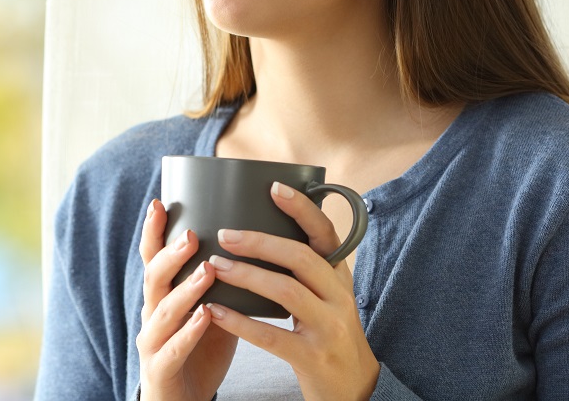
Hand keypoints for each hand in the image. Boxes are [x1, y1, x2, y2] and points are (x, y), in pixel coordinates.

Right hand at [136, 198, 236, 400]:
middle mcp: (151, 313)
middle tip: (191, 235)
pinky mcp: (160, 370)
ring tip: (207, 271)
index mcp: (162, 296)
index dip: (153, 232)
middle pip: (153, 278)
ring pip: (162, 310)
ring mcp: (152, 342)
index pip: (153, 258)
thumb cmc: (201, 350)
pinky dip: (188, 331)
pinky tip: (205, 316)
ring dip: (185, 289)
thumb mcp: (208, 308)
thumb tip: (252, 243)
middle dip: (171, 254)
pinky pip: (173, 348)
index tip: (160, 203)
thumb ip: (220, 280)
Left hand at [204, 182, 379, 400]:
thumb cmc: (328, 333)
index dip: (302, 208)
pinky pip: (271, 336)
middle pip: (301, 257)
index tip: (273, 188)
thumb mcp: (327, 295)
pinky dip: (239, 321)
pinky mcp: (313, 358)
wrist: (354, 389)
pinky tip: (214, 310)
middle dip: (261, 242)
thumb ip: (304, 268)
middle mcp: (340, 297)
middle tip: (225, 234)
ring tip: (215, 266)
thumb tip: (259, 228)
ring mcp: (329, 328)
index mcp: (339, 276)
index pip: (325, 233)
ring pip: (287, 291)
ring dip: (247, 275)